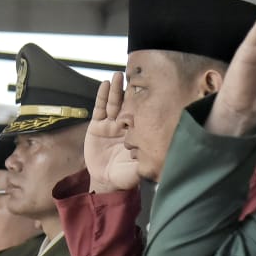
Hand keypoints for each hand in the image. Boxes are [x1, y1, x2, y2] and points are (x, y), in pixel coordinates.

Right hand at [85, 73, 139, 192]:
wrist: (106, 181)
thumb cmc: (125, 175)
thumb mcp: (137, 169)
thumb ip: (145, 162)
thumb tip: (158, 157)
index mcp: (136, 132)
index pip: (140, 113)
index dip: (143, 100)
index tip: (149, 86)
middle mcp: (124, 125)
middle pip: (127, 103)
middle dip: (130, 90)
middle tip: (134, 74)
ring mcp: (110, 124)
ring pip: (113, 103)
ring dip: (115, 89)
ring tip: (118, 75)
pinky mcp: (97, 126)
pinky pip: (99, 108)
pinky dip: (101, 96)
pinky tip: (104, 84)